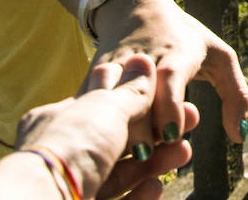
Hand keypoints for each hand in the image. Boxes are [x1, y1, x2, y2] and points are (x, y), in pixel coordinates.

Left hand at [19, 53, 197, 198]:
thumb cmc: (72, 146)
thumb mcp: (105, 108)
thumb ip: (130, 91)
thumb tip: (144, 62)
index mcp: (57, 120)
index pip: (102, 102)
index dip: (138, 97)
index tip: (168, 93)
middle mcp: (62, 152)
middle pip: (117, 139)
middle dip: (155, 132)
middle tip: (189, 122)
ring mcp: (73, 183)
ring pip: (121, 172)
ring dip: (155, 162)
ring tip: (184, 152)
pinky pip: (118, 199)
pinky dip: (140, 193)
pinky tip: (157, 186)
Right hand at [83, 0, 247, 148]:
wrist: (134, 7)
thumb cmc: (185, 38)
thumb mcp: (219, 57)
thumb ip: (236, 95)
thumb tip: (238, 136)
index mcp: (177, 52)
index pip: (171, 78)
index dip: (171, 106)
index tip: (174, 134)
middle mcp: (143, 58)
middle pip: (137, 96)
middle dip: (143, 129)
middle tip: (150, 153)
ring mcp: (115, 67)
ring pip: (107, 101)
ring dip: (115, 130)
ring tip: (126, 153)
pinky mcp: (94, 77)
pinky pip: (88, 105)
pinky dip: (94, 126)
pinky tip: (103, 145)